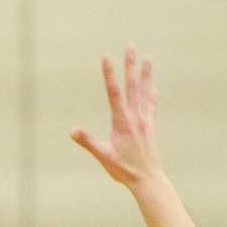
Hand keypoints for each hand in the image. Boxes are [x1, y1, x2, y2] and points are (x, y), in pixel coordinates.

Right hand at [71, 47, 162, 188]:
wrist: (147, 179)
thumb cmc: (123, 169)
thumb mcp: (103, 156)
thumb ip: (88, 142)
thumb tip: (73, 131)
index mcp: (122, 122)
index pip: (114, 93)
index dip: (109, 74)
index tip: (106, 57)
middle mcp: (135, 117)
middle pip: (132, 86)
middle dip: (130, 66)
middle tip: (130, 47)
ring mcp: (144, 121)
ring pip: (144, 92)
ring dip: (145, 75)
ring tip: (147, 59)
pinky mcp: (150, 127)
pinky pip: (151, 107)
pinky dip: (151, 97)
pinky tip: (154, 90)